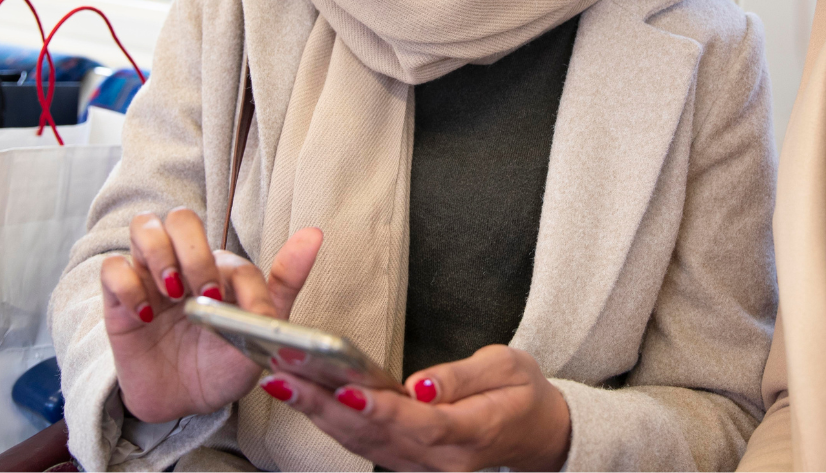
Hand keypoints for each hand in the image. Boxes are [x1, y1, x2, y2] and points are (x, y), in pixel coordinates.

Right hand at [100, 208, 322, 422]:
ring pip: (144, 226)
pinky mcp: (119, 301)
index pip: (231, 256)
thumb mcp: (259, 331)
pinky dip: (127, 285)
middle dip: (193, 252)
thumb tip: (314, 233)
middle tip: (202, 295)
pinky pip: (112, 268)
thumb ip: (285, 282)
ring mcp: (151, 278)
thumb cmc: (225, 363)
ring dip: (158, 254)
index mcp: (222, 269)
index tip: (250, 319)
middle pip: (181, 218)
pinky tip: (146, 314)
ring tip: (173, 293)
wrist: (182, 404)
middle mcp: (185, 264)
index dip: (242, 286)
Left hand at [257, 343, 570, 471]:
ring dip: (318, 414)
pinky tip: (308, 399)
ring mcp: (422, 468)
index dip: (380, 409)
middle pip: (374, 437)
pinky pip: (365, 446)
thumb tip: (420, 386)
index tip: (347, 390)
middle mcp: (440, 463)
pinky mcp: (408, 463)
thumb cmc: (522, 393)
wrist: (536, 431)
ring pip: (362, 444)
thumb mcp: (508, 368)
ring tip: (283, 380)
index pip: (418, 424)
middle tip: (286, 374)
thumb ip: (463, 377)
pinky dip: (332, 424)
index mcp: (469, 435)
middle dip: (325, 406)